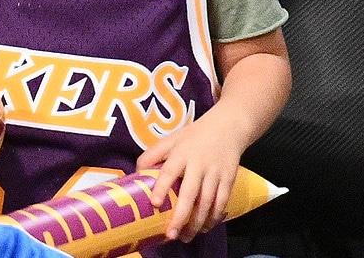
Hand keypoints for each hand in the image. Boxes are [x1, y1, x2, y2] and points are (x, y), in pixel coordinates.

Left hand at [135, 114, 244, 242]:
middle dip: (180, 216)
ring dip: (196, 222)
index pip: (170, 171)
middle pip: (190, 193)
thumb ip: (152, 155)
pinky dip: (213, 217)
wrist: (227, 127)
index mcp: (181, 153)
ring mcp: (215, 173)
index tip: (154, 203)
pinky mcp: (228, 179)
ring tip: (185, 236)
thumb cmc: (193, 136)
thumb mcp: (170, 140)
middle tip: (170, 234)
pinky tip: (204, 227)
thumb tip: (135, 173)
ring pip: (207, 202)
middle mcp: (198, 164)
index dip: (161, 187)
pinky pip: (221, 202)